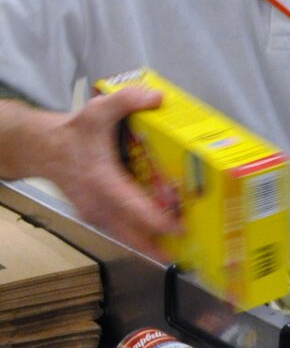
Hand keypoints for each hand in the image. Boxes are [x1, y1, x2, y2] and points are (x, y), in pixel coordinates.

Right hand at [40, 85, 180, 257]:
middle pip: (132, 236)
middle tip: (187, 248)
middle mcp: (99, 204)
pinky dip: (140, 236)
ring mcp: (96, 214)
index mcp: (103, 181)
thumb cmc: (74, 133)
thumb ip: (126, 100)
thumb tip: (157, 99)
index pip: (133, 208)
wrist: (44, 149)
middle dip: (159, 246)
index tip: (180, 227)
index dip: (158, 221)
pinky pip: (121, 232)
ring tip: (180, 247)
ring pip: (127, 238)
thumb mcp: (98, 110)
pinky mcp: (96, 217)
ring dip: (152, 245)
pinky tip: (160, 236)